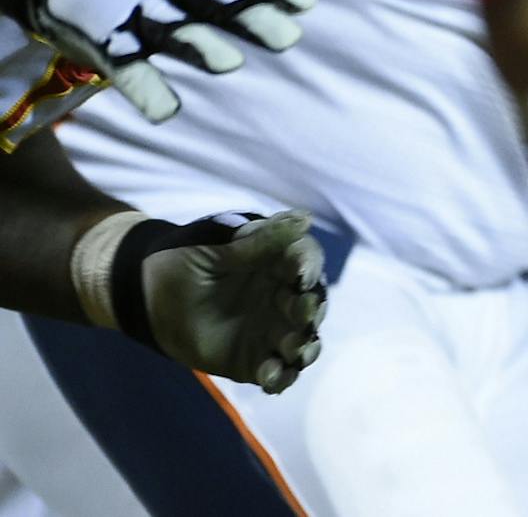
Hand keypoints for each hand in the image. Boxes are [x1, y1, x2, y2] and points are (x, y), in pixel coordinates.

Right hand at [0, 0, 315, 121]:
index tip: (307, 2)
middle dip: (249, 17)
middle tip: (287, 37)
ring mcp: (134, 10)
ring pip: (172, 29)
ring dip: (200, 46)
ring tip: (229, 63)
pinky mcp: (107, 40)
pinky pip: (126, 67)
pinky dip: (146, 90)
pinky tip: (167, 111)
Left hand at [73, 208, 324, 392]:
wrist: (144, 300)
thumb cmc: (180, 263)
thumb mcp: (216, 249)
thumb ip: (261, 242)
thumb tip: (306, 219)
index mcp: (277, 263)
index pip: (306, 262)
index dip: (309, 268)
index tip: (300, 276)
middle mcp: (282, 296)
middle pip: (311, 304)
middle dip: (311, 311)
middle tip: (301, 315)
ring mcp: (271, 329)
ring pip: (303, 340)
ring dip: (304, 346)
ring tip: (294, 352)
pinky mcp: (255, 359)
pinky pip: (278, 372)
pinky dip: (280, 377)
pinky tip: (270, 379)